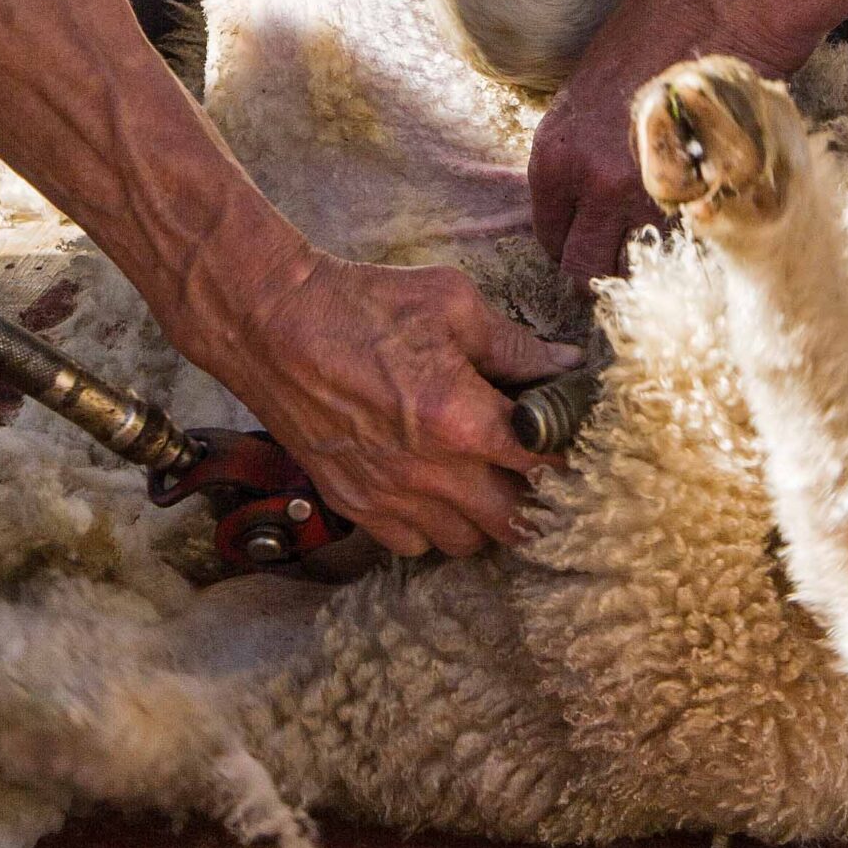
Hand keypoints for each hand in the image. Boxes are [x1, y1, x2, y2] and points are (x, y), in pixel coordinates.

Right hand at [207, 252, 580, 557]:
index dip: (572, 457)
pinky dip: (431, 528)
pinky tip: (432, 489)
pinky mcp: (354, 504)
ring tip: (485, 480)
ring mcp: (389, 496)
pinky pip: (412, 545)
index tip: (577, 443)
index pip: (547, 464)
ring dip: (485, 517)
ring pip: (466, 543)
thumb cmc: (361, 305)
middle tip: (537, 469)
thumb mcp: (450, 302)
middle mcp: (430, 472)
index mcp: (462, 419)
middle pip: (515, 524)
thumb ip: (516, 344)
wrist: (270, 325)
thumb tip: (568, 366)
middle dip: (538, 500)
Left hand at [530, 0, 819, 286]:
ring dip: (644, 256)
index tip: (591, 238)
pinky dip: (682, 239)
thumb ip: (577, 148)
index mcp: (554, 154)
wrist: (719, 11)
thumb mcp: (587, 91)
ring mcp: (642, 195)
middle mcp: (589, 182)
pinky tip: (692, 210)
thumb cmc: (653, 35)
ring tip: (659, 230)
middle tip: (622, 250)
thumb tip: (579, 189)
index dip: (571, 241)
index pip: (548, 234)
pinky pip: (679, 244)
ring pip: (631, 265)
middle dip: (599, 265)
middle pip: (581, 266)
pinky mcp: (694, 197)